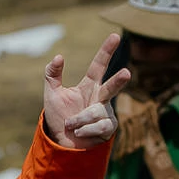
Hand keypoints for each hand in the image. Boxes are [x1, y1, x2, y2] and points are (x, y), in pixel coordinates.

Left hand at [43, 33, 130, 148]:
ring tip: (70, 125)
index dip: (106, 51)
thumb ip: (52, 75)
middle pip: (111, 86)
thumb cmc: (58, 117)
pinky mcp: (109, 128)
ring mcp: (107, 112)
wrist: (61, 142)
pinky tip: (79, 133)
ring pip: (96, 111)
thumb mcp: (51, 95)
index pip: (99, 65)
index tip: (115, 36)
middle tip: (126, 73)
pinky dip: (86, 130)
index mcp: (89, 86)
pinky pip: (100, 126)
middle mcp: (101, 97)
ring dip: (79, 119)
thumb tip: (58, 56)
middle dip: (118, 81)